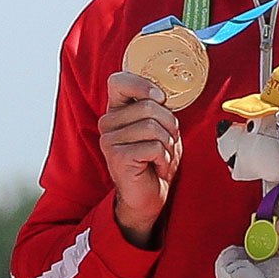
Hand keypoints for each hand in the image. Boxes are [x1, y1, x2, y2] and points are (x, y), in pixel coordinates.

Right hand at [99, 72, 182, 248]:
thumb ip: (157, 108)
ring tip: (160, 157)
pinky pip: (154, 147)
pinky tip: (156, 167)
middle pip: (149, 105)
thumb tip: (162, 93)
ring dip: (168, 144)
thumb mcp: (160, 128)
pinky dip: (164, 159)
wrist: (149, 196)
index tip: (160, 97)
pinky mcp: (117, 156)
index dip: (143, 85)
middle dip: (170, 125)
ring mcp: (109, 140)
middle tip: (166, 143)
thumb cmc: (155, 161)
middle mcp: (108, 123)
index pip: (119, 81)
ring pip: (153, 126)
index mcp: (117, 111)